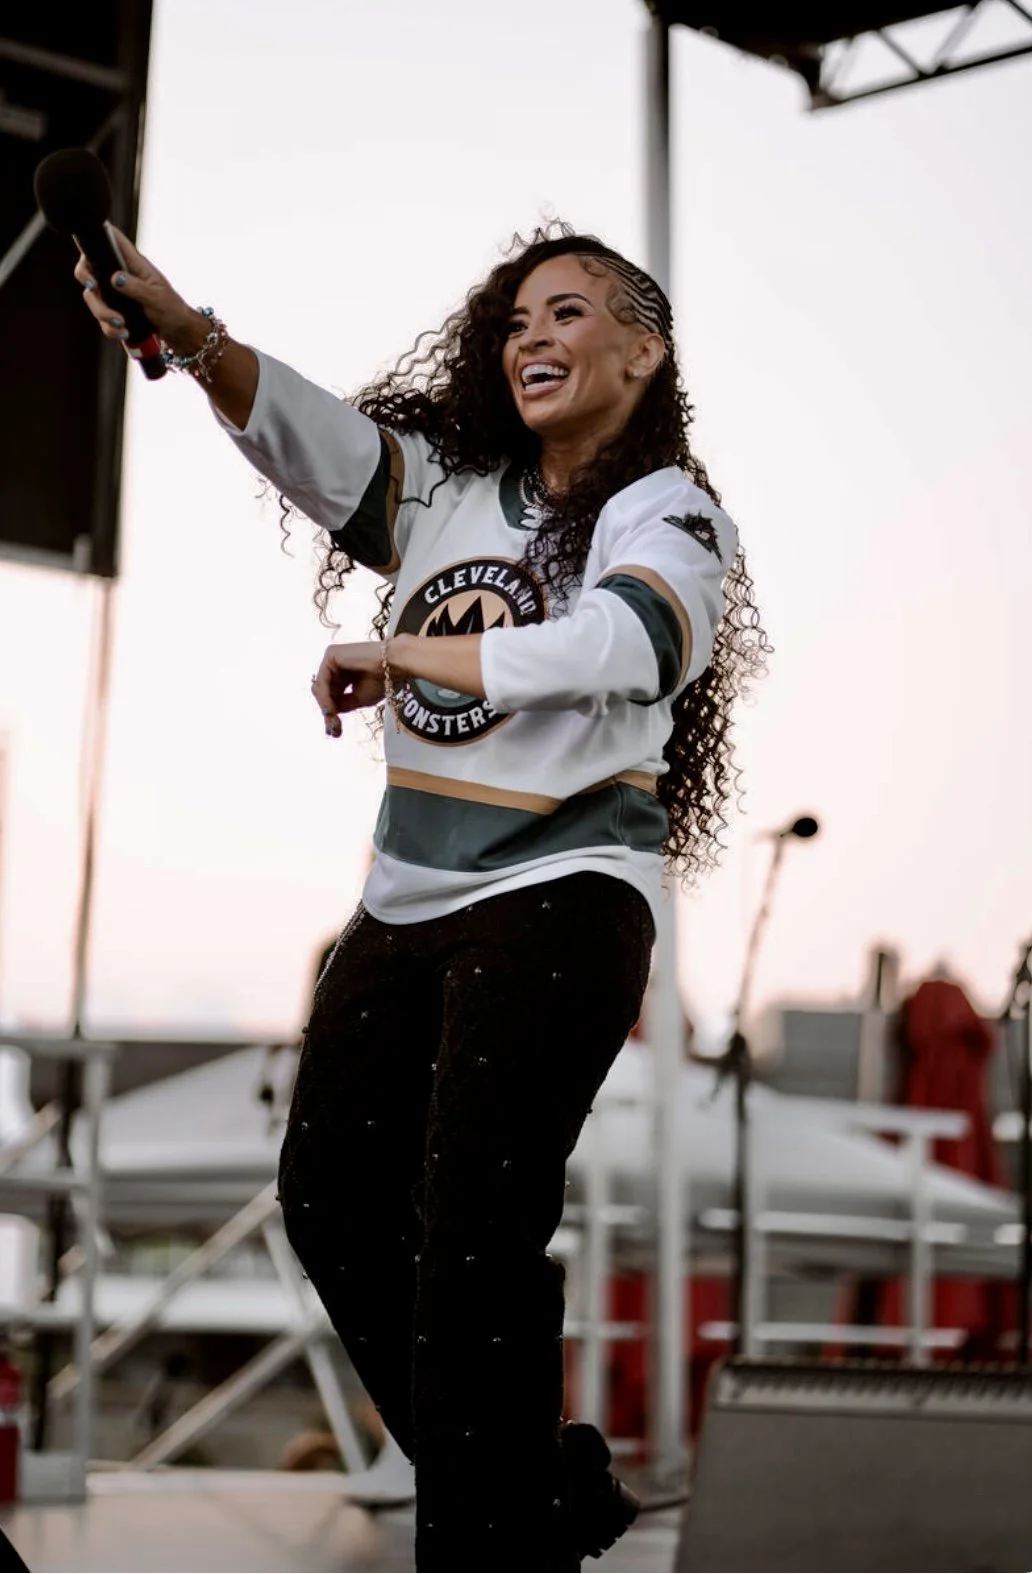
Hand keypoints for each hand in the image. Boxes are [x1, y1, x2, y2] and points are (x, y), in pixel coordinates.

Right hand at [73, 228, 205, 353]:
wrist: (178, 332)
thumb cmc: (172, 309)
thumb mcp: (156, 297)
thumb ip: (136, 287)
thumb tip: (115, 278)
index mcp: (132, 263)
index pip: (110, 241)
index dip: (93, 242)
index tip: (89, 265)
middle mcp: (120, 274)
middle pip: (89, 273)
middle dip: (91, 291)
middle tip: (105, 307)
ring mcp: (115, 292)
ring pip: (93, 299)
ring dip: (103, 316)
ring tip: (122, 326)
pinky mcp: (115, 309)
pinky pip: (102, 318)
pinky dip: (110, 328)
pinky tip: (125, 333)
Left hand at [311, 643, 386, 736]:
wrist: (395, 664)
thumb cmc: (382, 679)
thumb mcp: (359, 698)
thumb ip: (342, 704)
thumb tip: (327, 713)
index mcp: (343, 673)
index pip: (330, 695)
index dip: (331, 714)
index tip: (335, 732)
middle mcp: (335, 664)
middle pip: (323, 692)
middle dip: (328, 713)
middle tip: (334, 731)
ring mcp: (332, 658)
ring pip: (320, 688)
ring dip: (326, 708)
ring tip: (334, 723)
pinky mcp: (331, 654)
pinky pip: (322, 681)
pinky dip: (325, 698)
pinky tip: (331, 710)